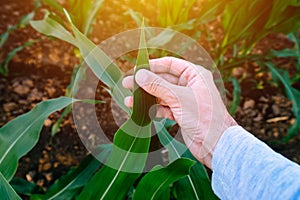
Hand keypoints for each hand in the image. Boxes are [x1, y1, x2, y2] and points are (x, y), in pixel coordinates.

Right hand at [122, 57, 236, 168]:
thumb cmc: (204, 117)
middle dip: (146, 83)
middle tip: (127, 84)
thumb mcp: (178, 98)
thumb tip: (139, 75)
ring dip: (146, 97)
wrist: (215, 144)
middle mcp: (190, 85)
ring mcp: (185, 100)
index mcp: (195, 75)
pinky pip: (164, 107)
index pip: (171, 64)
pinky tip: (141, 111)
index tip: (137, 68)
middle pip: (163, 79)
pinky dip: (153, 109)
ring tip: (129, 100)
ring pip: (162, 94)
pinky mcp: (181, 114)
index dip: (153, 65)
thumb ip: (157, 85)